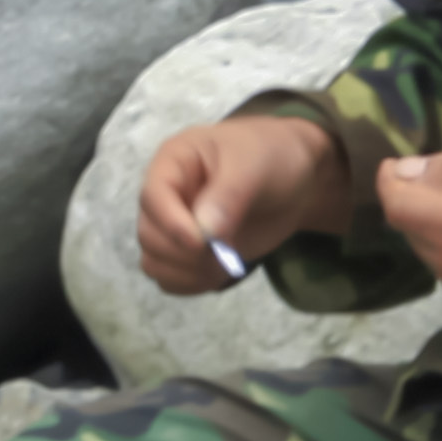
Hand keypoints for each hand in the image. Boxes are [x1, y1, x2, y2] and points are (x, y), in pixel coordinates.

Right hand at [138, 116, 350, 292]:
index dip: (171, 224)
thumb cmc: (270, 156)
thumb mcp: (254, 164)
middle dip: (185, 253)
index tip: (201, 243)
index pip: (152, 197)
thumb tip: (204, 233)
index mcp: (173, 162)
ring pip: (154, 262)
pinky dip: (191, 283)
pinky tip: (220, 272)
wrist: (292, 179)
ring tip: (226, 263)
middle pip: (150, 235)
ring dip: (188, 272)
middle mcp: (166, 196)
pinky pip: (169, 278)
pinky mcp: (186, 251)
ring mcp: (173, 225)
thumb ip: (229, 194)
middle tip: (226, 252)